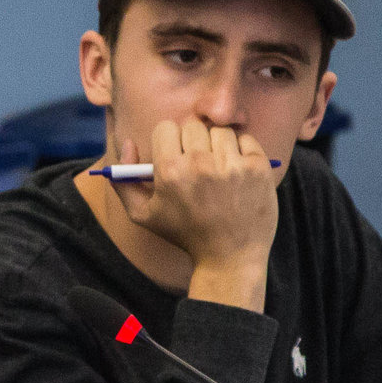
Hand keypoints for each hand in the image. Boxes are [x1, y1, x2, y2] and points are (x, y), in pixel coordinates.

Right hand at [107, 119, 278, 308]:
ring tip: (219, 167)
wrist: (230, 256)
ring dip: (217, 145)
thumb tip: (128, 144)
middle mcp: (201, 164)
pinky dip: (242, 149)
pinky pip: (246, 139)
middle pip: (192, 126)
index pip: (165, 128)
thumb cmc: (185, 234)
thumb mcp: (142, 215)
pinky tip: (237, 170)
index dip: (168, 141)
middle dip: (192, 142)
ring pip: (219, 131)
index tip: (174, 155)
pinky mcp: (258, 168)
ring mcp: (232, 165)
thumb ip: (123, 180)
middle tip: (198, 163)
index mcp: (170, 171)